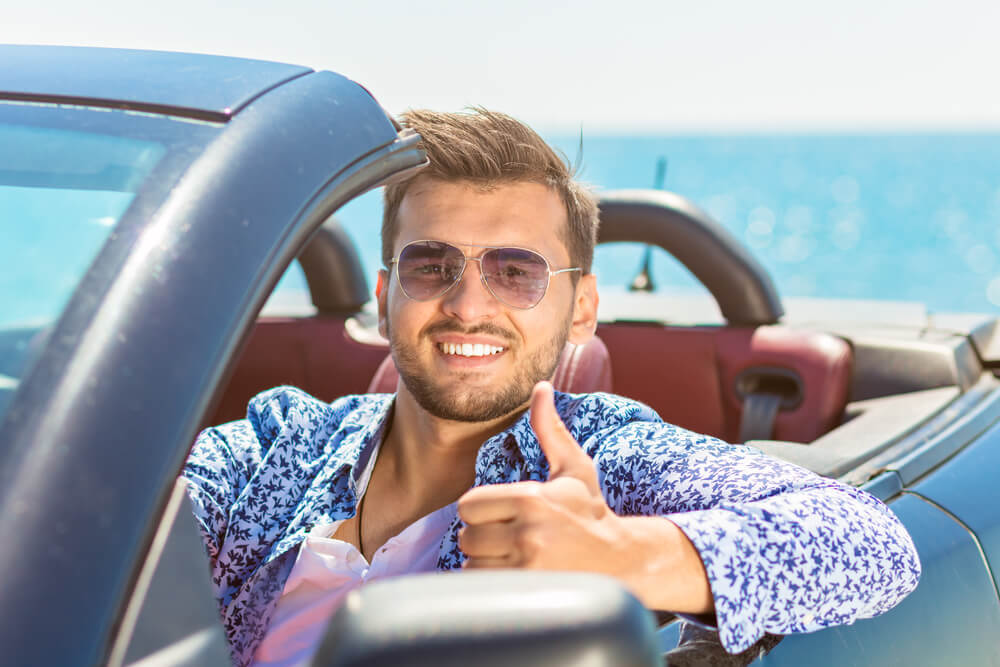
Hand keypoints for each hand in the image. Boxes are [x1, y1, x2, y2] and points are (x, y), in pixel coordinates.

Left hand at [457, 381, 714, 614]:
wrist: (621, 560)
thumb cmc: (591, 511)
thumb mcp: (574, 467)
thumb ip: (549, 429)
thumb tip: (540, 386)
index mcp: (530, 499)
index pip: (468, 505)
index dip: (480, 509)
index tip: (500, 512)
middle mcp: (526, 533)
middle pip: (466, 536)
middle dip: (482, 535)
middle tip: (506, 535)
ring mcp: (527, 567)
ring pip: (472, 563)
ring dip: (485, 560)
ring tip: (512, 554)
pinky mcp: (527, 592)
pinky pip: (483, 586)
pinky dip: (491, 581)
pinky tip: (513, 572)